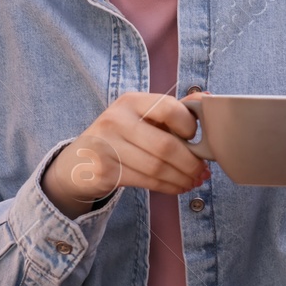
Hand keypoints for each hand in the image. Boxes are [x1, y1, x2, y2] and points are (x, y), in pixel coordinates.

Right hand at [43, 92, 206, 216]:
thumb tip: (207, 98)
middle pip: (165, 145)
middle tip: (203, 171)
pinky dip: (167, 187)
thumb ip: (174, 109)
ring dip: (181, 178)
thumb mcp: (143, 117)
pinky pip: (145, 181)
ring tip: (194, 181)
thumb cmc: (122, 135)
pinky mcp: (104, 171)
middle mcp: (116, 120)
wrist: (78, 161)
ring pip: (156, 167)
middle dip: (191, 162)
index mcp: (131, 101)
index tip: (196, 138)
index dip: (189, 126)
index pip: (169, 108)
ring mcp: (106, 146)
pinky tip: (178, 187)